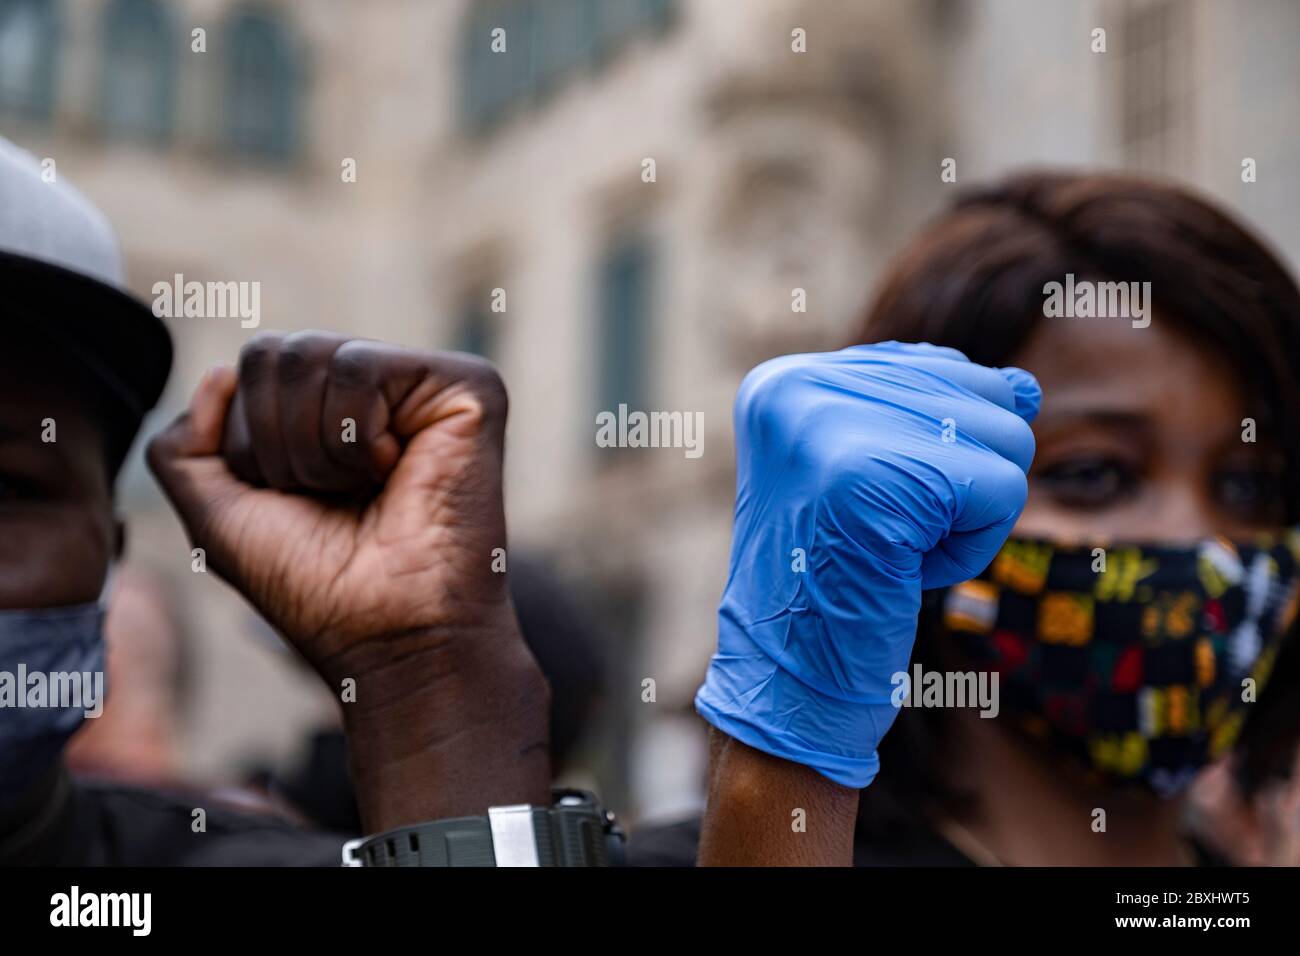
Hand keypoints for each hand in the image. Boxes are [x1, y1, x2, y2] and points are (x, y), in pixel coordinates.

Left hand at [149, 332, 548, 826]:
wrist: (391, 634)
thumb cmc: (317, 586)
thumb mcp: (218, 516)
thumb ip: (186, 446)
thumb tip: (219, 373)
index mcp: (333, 410)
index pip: (252, 370)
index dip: (249, 444)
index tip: (300, 503)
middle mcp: (381, 388)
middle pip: (273, 353)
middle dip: (276, 443)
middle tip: (332, 496)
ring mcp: (425, 383)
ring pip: (311, 355)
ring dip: (315, 448)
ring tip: (366, 488)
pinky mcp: (467, 386)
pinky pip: (359, 366)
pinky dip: (354, 436)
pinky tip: (394, 471)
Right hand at [695, 341, 1039, 787]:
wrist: (788, 680)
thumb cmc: (834, 583)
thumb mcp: (875, 474)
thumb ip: (937, 415)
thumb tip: (1026, 387)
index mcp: (784, 385)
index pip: (933, 368)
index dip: (936, 454)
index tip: (863, 508)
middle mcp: (799, 391)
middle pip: (978, 397)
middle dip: (959, 483)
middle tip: (881, 535)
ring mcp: (830, 430)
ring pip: (1003, 438)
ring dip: (970, 515)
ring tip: (893, 550)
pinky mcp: (875, 480)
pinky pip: (1002, 489)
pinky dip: (974, 546)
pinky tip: (908, 570)